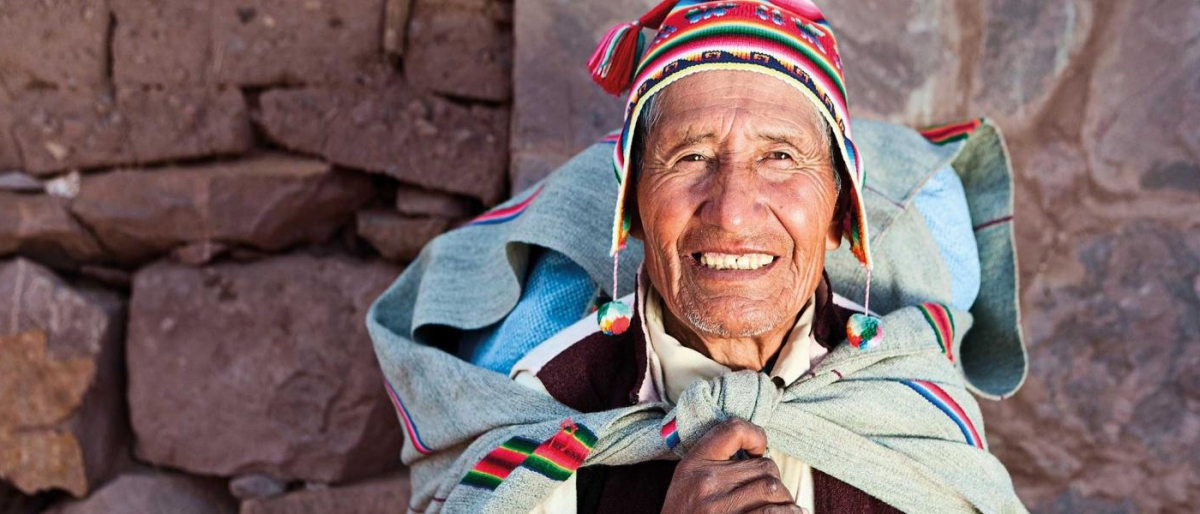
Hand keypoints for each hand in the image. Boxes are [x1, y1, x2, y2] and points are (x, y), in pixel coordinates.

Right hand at [661, 418, 805, 513]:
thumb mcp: (687, 481)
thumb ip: (715, 464)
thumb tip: (761, 454)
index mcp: (694, 464)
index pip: (733, 429)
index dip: (756, 435)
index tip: (758, 451)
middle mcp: (706, 482)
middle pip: (764, 466)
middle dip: (774, 480)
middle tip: (770, 495)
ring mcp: (719, 507)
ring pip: (772, 489)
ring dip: (784, 501)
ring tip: (783, 508)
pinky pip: (772, 513)